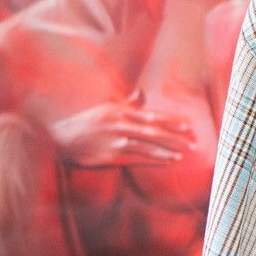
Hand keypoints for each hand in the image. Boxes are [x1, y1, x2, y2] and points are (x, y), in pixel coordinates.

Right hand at [50, 86, 197, 168]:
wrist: (60, 138)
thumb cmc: (85, 123)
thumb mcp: (105, 108)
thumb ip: (126, 103)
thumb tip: (141, 93)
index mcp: (119, 111)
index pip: (152, 115)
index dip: (172, 121)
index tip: (189, 125)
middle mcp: (119, 124)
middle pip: (154, 131)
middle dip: (176, 137)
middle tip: (195, 142)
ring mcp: (114, 140)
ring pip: (148, 146)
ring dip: (168, 150)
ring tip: (184, 154)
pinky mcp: (110, 155)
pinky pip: (137, 158)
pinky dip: (154, 160)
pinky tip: (167, 161)